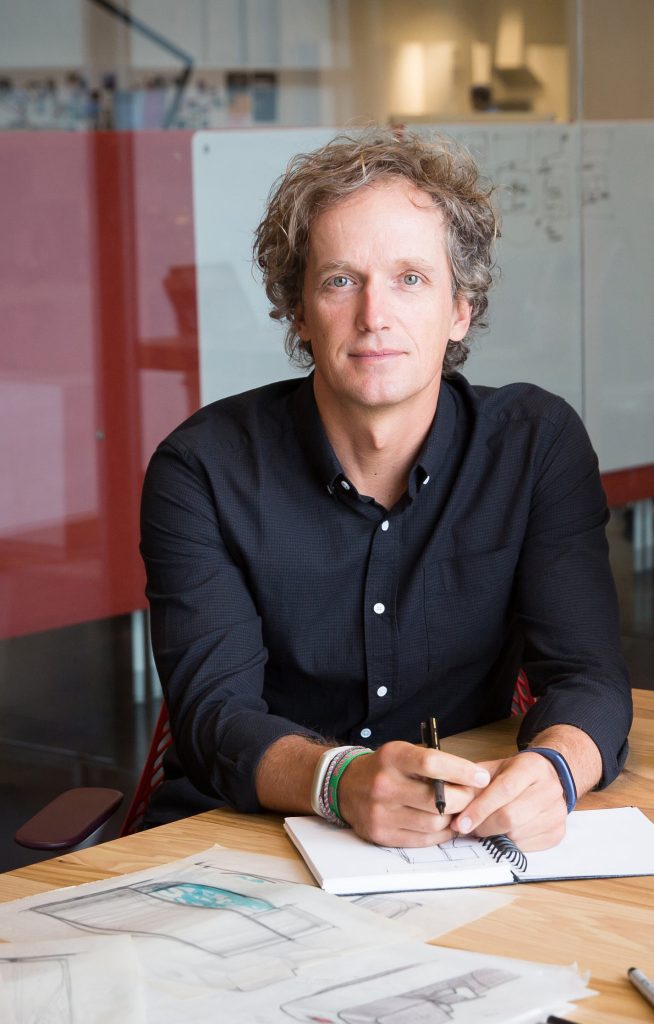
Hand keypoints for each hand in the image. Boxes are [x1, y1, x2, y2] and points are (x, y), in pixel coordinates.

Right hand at [336, 740, 490, 847]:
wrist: (347, 786)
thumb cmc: (384, 768)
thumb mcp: (403, 752)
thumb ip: (432, 763)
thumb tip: (471, 779)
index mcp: (392, 757)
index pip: (432, 763)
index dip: (462, 771)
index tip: (481, 777)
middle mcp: (384, 785)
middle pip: (438, 799)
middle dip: (463, 799)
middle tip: (471, 796)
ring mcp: (381, 812)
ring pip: (434, 823)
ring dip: (453, 818)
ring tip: (458, 810)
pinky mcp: (382, 835)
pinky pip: (423, 840)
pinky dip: (440, 833)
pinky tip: (445, 823)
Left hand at [450, 751, 567, 850]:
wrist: (551, 776)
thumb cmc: (517, 773)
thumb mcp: (495, 768)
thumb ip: (474, 782)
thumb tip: (450, 801)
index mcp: (531, 767)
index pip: (504, 790)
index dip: (479, 809)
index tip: (460, 822)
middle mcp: (549, 789)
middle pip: (511, 817)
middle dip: (483, 826)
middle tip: (468, 827)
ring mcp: (556, 813)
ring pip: (517, 834)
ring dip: (494, 835)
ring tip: (485, 827)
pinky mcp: (558, 833)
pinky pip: (526, 847)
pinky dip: (508, 843)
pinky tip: (502, 832)